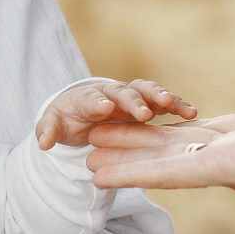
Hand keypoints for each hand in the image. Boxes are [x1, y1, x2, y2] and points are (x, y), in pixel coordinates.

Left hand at [35, 78, 195, 148]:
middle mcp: (113, 92)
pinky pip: (165, 101)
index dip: (99, 102)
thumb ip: (49, 131)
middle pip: (124, 92)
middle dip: (133, 101)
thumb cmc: (69, 118)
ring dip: (159, 96)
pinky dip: (177, 104)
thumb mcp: (55, 125)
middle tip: (143, 113)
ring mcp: (133, 95)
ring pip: (147, 91)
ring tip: (172, 105)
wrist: (83, 110)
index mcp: (88, 98)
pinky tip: (191, 113)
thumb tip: (43, 142)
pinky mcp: (149, 103)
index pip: (93, 98)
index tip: (105, 107)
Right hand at [84, 44, 234, 208]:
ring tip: (82, 157)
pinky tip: (97, 171)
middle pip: (179, 149)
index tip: (147, 122)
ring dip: (124, 158)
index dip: (176, 128)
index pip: (213, 132)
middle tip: (95, 142)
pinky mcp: (228, 169)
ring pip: (166, 162)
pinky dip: (131, 170)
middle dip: (137, 145)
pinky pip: (170, 172)